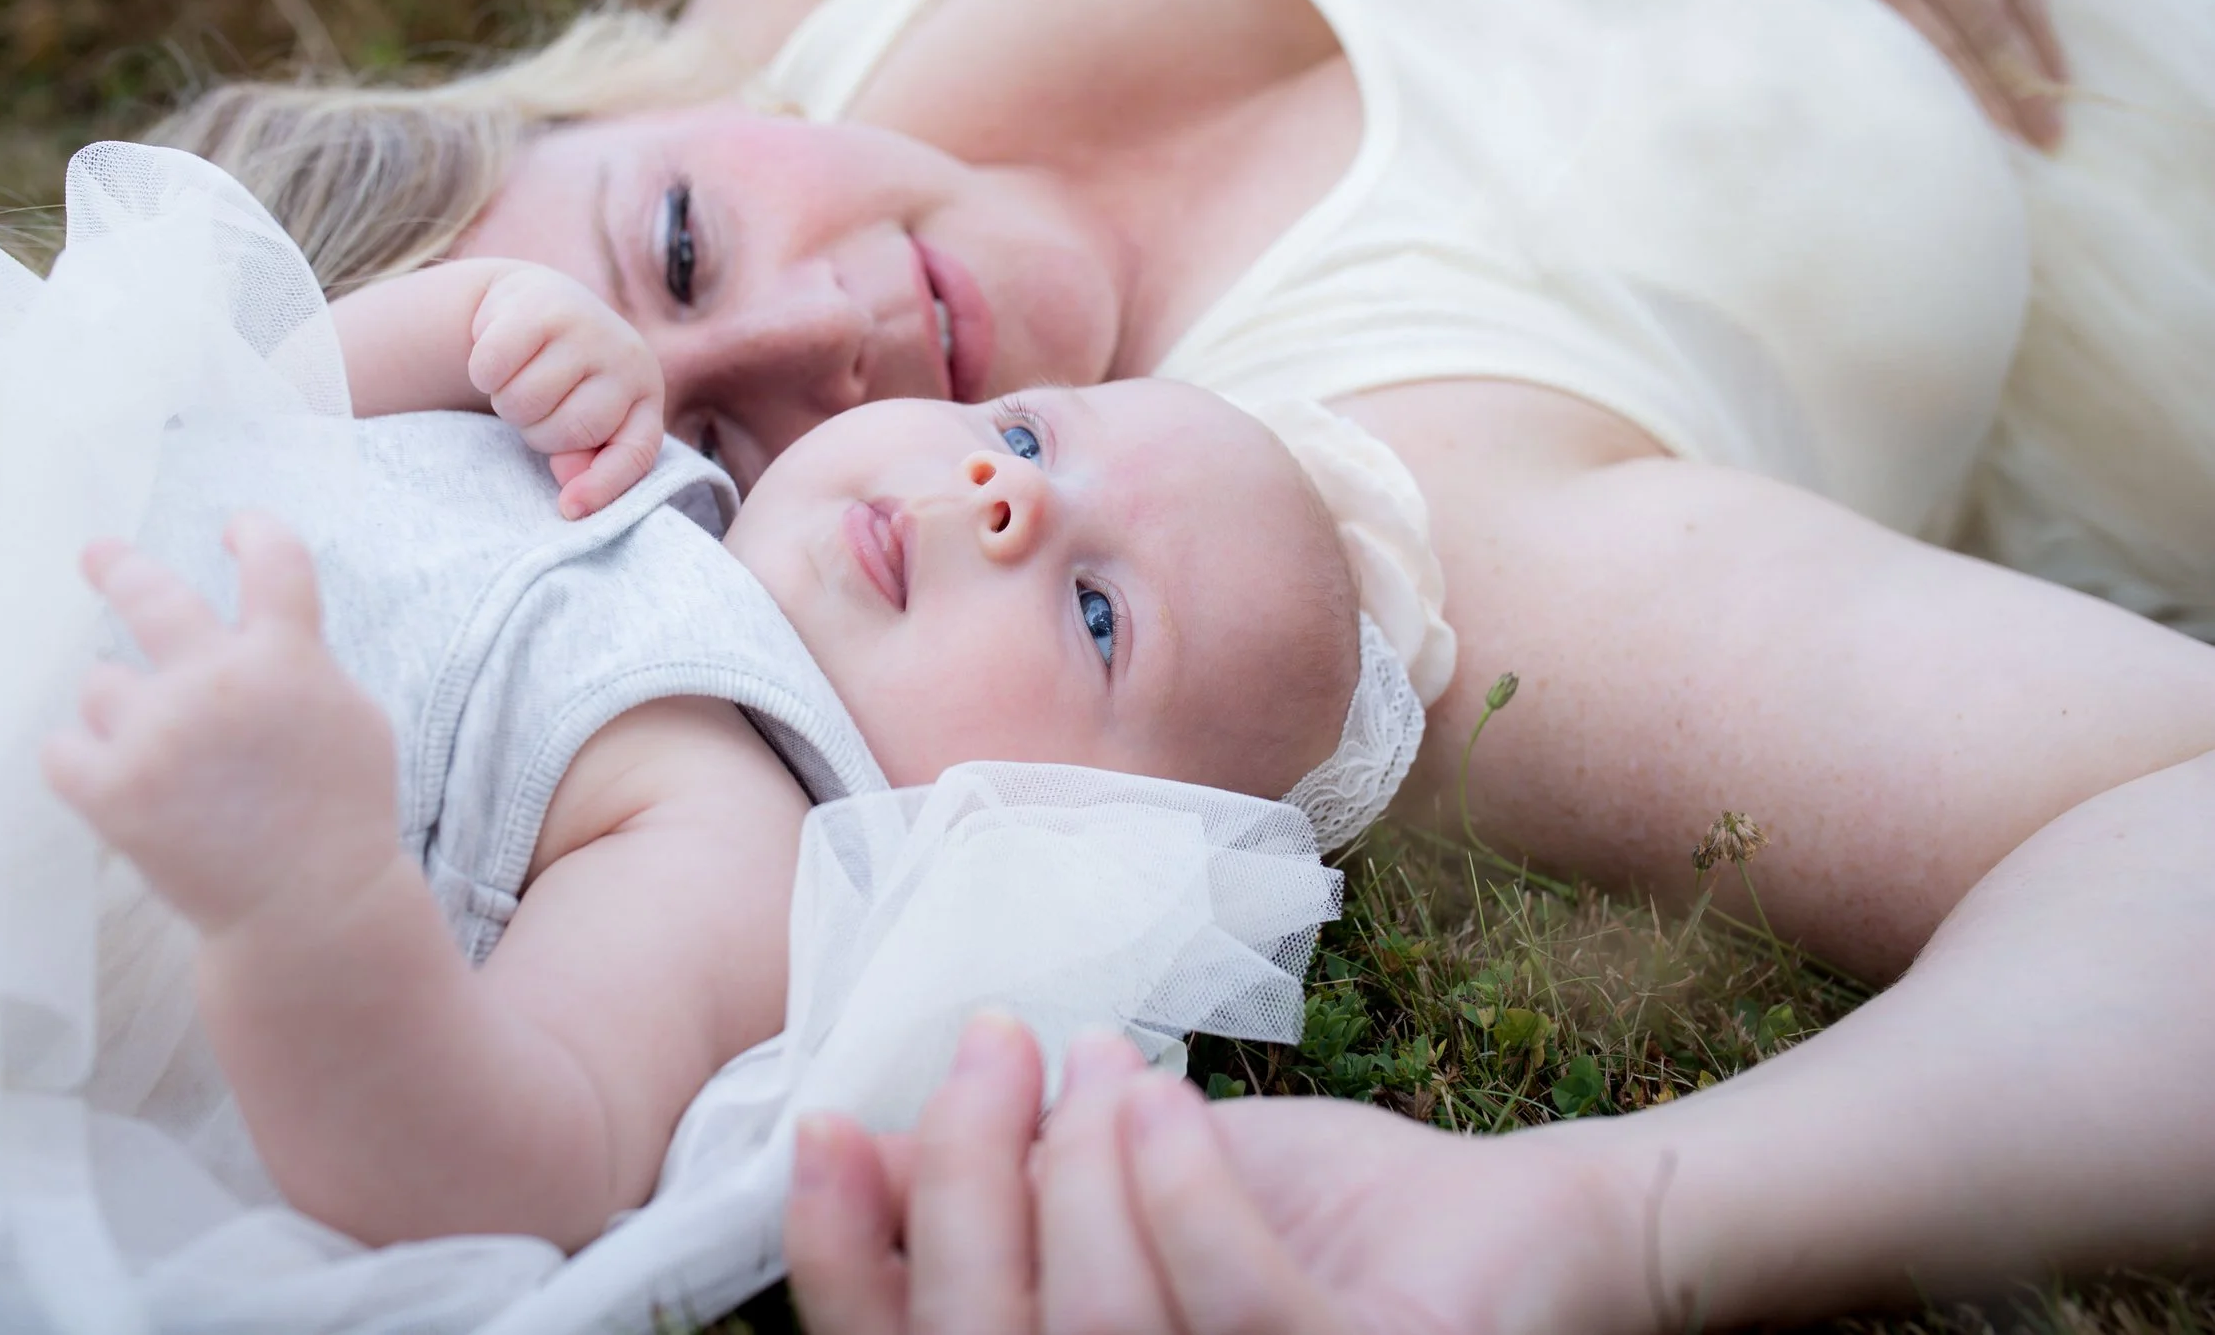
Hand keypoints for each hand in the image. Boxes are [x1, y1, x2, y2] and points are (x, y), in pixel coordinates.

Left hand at [42, 513, 400, 936]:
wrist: (309, 908)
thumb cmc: (342, 816)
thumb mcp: (353, 719)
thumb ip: (303, 666)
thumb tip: (260, 636)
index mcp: (286, 656)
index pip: (273, 559)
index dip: (254, 532)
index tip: (236, 528)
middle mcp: (216, 679)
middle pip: (150, 593)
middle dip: (117, 567)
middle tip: (97, 555)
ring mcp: (157, 732)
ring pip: (102, 685)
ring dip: (123, 711)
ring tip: (160, 759)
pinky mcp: (111, 789)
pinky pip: (62, 749)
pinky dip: (83, 763)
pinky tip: (114, 782)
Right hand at [467, 265, 664, 516]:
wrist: (537, 302)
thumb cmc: (566, 377)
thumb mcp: (584, 415)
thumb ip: (587, 452)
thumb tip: (571, 476)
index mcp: (645, 393)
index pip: (635, 452)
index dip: (603, 486)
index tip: (569, 510)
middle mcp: (627, 357)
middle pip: (567, 431)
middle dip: (539, 430)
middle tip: (539, 405)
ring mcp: (587, 327)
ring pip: (525, 402)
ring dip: (508, 402)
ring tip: (521, 378)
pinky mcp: (539, 306)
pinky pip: (492, 367)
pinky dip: (483, 371)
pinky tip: (498, 354)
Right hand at [786, 1018, 1650, 1334]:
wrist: (1517, 1222)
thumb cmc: (1316, 1215)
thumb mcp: (1133, 1185)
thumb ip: (1015, 1183)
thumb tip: (865, 1141)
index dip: (840, 1259)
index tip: (828, 1124)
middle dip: (963, 1177)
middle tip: (996, 1041)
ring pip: (1096, 1332)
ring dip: (1085, 1169)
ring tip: (1113, 1065)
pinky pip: (1237, 1310)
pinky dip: (1186, 1185)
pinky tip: (1174, 1097)